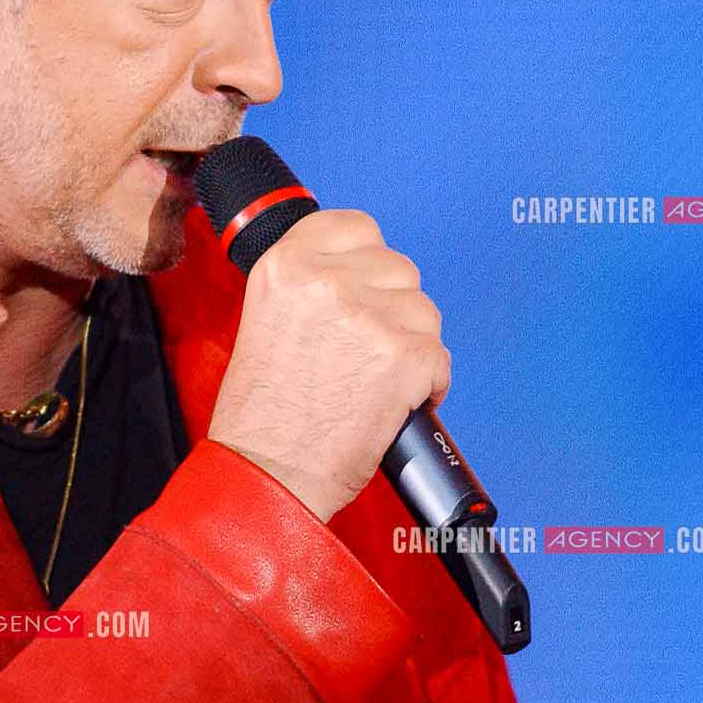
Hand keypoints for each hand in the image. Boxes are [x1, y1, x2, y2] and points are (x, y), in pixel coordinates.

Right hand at [207, 208, 449, 522]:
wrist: (268, 474)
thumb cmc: (263, 415)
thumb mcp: (266, 318)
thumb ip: (311, 286)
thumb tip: (361, 274)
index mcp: (286, 265)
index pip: (357, 227)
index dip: (369, 261)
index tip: (366, 287)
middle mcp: (328, 282)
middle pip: (399, 270)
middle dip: (392, 309)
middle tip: (364, 352)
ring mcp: (370, 317)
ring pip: (424, 312)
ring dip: (411, 345)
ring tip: (374, 381)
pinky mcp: (405, 356)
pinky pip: (439, 357)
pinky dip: (428, 384)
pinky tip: (394, 403)